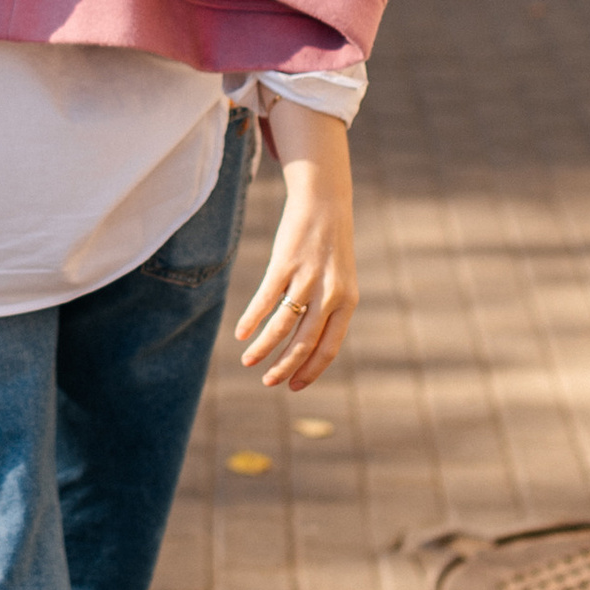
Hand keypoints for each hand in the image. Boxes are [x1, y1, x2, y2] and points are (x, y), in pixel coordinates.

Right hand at [235, 100, 356, 391]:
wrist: (325, 201)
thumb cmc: (329, 246)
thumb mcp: (339, 280)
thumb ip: (329, 310)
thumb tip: (307, 345)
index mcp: (347, 302)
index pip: (329, 348)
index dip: (311, 371)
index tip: (293, 387)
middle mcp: (331, 294)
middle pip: (305, 343)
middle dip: (285, 367)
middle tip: (268, 382)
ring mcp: (307, 278)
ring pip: (283, 325)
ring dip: (264, 348)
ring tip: (248, 361)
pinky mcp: (286, 263)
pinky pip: (266, 299)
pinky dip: (252, 320)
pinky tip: (241, 333)